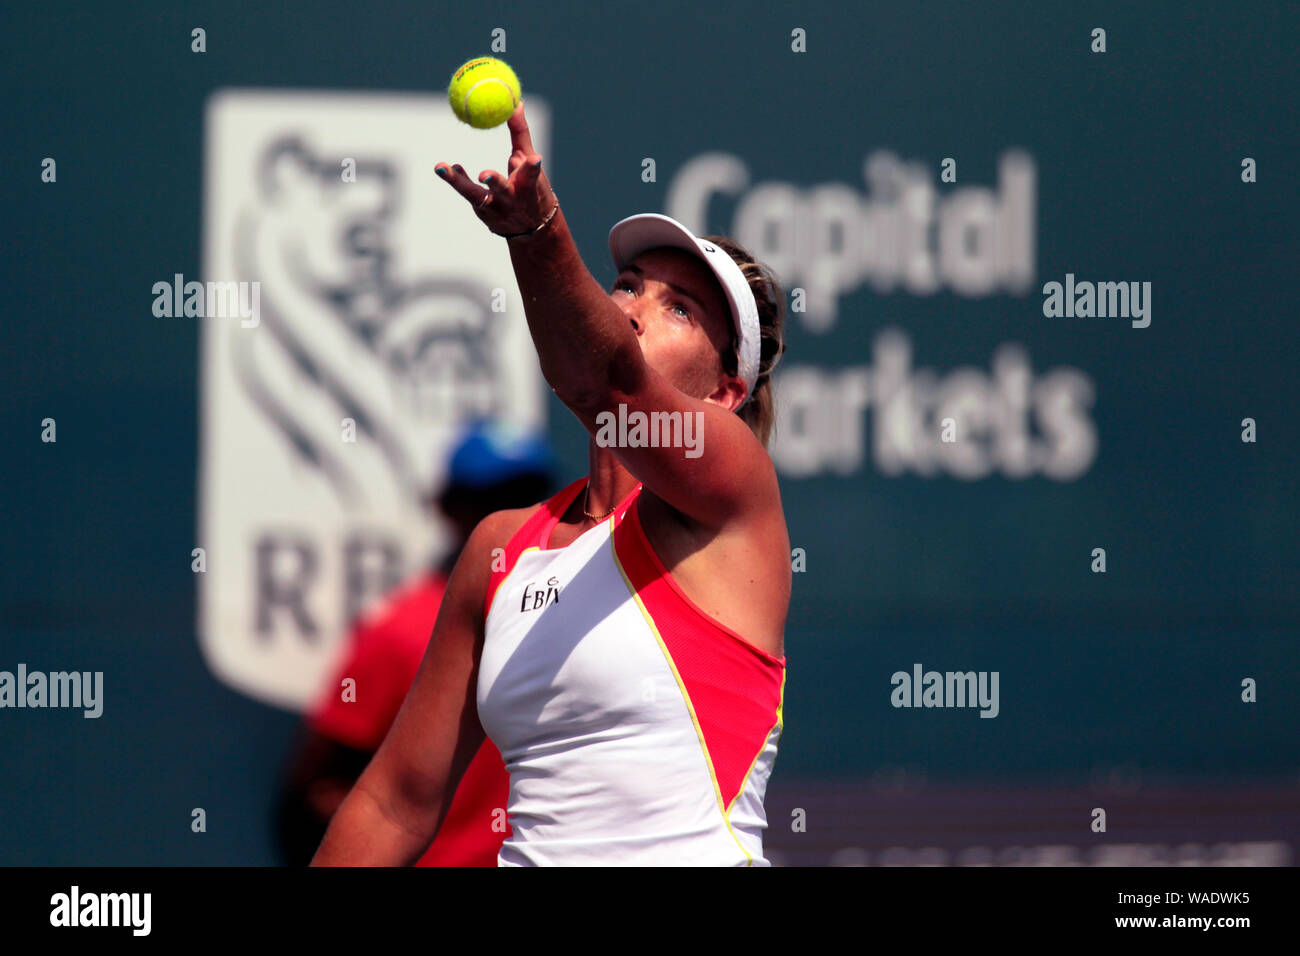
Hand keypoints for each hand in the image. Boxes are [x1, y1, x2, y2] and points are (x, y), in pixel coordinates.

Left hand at [435, 100, 556, 237]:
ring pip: (476, 196)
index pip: (532, 175)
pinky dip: (457, 178)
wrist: (533, 229)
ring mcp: (497, 210)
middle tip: (483, 173)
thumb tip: (516, 102)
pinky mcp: (483, 215)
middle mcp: (513, 200)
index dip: (531, 168)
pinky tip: (446, 168)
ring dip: (458, 181)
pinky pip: (467, 193)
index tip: (535, 160)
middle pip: (503, 189)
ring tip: (441, 167)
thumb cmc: (532, 187)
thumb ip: (521, 133)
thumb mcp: (529, 163)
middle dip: (495, 181)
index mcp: (529, 186)